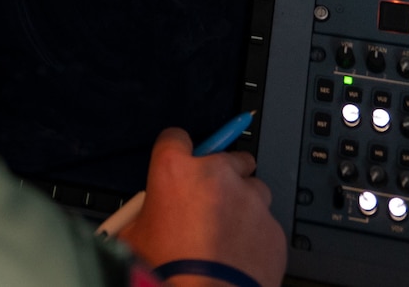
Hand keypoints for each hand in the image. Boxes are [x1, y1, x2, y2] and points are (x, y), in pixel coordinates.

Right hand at [114, 129, 286, 286]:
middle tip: (210, 199)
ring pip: (253, 189)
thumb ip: (145, 214)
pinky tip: (239, 255)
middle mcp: (216, 175)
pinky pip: (265, 223)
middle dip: (222, 173)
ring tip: (226, 234)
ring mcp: (250, 200)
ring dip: (242, 204)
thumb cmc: (167, 271)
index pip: (175, 137)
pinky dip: (255, 235)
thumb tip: (145, 218)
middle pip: (228, 155)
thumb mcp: (135, 237)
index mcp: (175, 170)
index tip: (180, 163)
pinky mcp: (273, 228)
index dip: (176, 152)